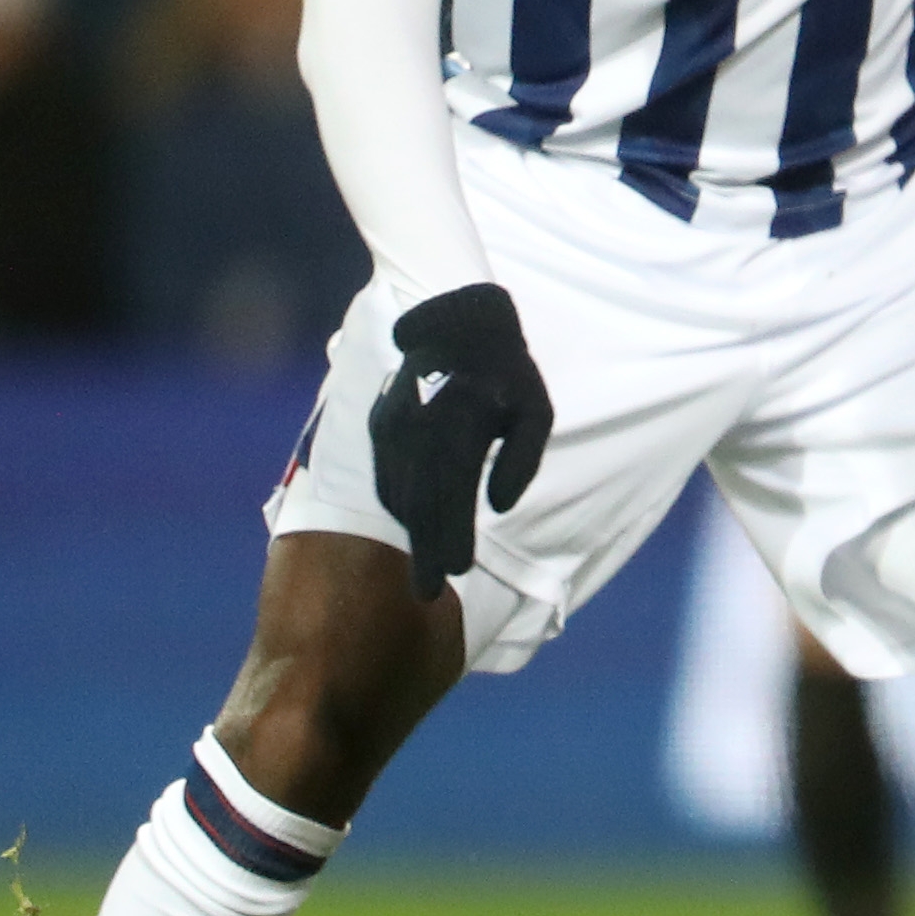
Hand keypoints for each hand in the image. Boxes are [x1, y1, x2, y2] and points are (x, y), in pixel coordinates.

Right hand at [367, 283, 550, 601]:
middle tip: (428, 594)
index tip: (457, 574)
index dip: (451, 537)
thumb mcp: (535, 409)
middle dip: (424, 550)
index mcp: (463, 427)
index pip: (454, 495)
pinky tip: (410, 523)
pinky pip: (385, 474)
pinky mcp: (379, 423)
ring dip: (409, 531)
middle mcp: (421, 430)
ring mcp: (393, 427)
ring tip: (423, 569)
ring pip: (398, 492)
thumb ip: (523, 459)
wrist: (455, 321)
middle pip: (420, 503)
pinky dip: (397, 503)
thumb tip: (499, 508)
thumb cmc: (507, 372)